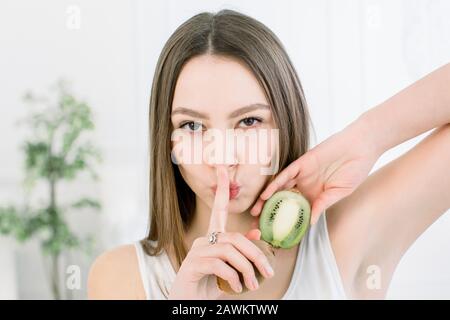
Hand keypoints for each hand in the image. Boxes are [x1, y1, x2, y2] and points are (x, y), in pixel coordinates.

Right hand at [168, 166, 273, 299]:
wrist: (187, 304)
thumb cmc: (208, 286)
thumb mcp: (230, 269)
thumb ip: (241, 253)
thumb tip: (257, 234)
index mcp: (211, 239)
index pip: (217, 210)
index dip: (221, 190)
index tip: (223, 169)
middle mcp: (202, 241)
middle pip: (235, 237)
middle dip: (256, 254)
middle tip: (269, 272)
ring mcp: (195, 252)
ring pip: (229, 251)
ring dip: (247, 269)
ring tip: (254, 285)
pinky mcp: (191, 265)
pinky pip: (220, 265)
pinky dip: (234, 277)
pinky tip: (238, 288)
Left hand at [251, 120, 381, 224]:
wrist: (361, 146)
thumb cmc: (355, 169)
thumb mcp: (340, 191)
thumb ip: (324, 204)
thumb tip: (310, 223)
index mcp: (314, 195)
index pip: (295, 210)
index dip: (283, 221)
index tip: (273, 233)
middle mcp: (305, 185)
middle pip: (283, 200)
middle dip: (269, 212)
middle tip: (257, 226)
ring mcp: (302, 174)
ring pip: (280, 188)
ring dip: (267, 199)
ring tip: (255, 212)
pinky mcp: (302, 162)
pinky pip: (286, 174)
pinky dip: (276, 184)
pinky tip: (266, 194)